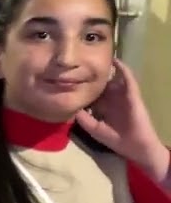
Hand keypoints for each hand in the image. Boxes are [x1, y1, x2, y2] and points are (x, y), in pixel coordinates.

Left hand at [76, 60, 169, 182]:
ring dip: (106, 69)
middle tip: (79, 62)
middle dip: (90, 75)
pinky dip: (122, 70)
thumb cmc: (115, 139)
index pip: (90, 93)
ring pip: (113, 79)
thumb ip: (83, 118)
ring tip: (95, 56)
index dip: (80, 86)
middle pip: (100, 84)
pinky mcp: (132, 94)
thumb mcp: (94, 128)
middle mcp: (111, 99)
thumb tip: (70, 106)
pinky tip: (115, 61)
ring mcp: (122, 95)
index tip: (67, 77)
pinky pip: (128, 79)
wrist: (135, 146)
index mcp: (102, 107)